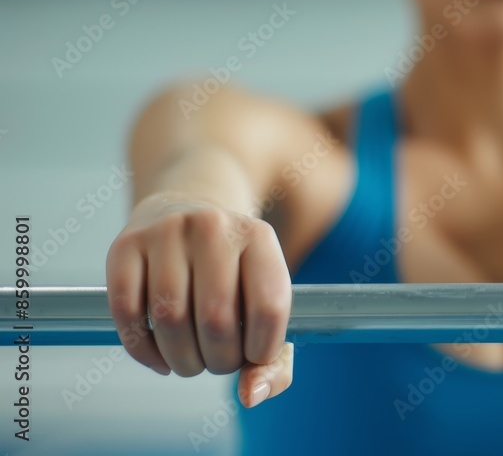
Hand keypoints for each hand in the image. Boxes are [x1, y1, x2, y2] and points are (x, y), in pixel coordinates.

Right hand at [105, 192, 293, 407]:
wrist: (189, 208)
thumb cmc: (235, 273)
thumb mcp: (266, 298)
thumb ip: (275, 361)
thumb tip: (250, 396)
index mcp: (259, 237)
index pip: (269, 308)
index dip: (263, 350)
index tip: (253, 356)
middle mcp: (213, 227)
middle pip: (216, 319)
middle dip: (219, 361)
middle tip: (218, 362)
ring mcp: (165, 232)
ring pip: (170, 319)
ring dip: (182, 360)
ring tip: (191, 361)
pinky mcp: (125, 245)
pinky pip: (127, 313)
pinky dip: (143, 351)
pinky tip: (159, 357)